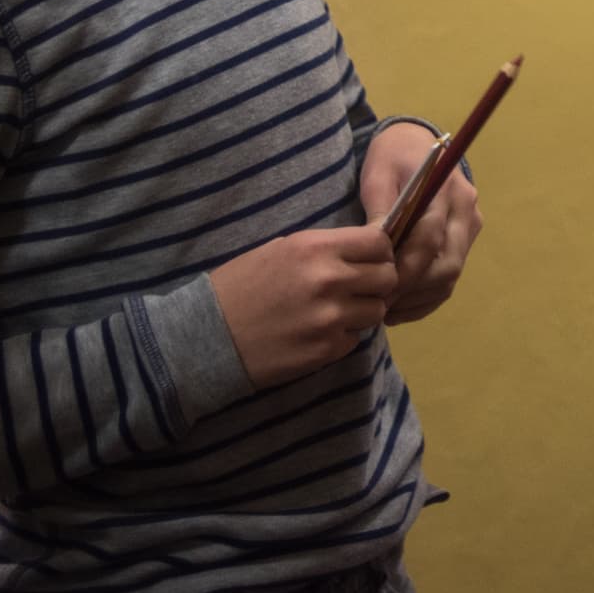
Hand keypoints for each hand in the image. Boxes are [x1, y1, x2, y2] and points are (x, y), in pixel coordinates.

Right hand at [208, 226, 398, 389]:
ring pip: (377, 310)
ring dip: (364, 311)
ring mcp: (330, 318)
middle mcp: (329, 280)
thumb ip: (325, 249)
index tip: (370, 259)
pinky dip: (344, 336)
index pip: (379, 242)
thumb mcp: (281, 249)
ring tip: (338, 311)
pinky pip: (355, 338)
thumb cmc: (239, 286)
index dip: (380, 250)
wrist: (206, 337)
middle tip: (360, 288)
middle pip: (388, 277)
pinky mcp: (326, 350)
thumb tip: (363, 250)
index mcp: (316, 247)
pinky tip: (319, 333)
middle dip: (378, 282)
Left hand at [360, 122, 480, 324]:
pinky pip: (451, 278)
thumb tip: (377, 253)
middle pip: (447, 265)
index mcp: (446, 191)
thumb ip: (380, 212)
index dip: (404, 270)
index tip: (376, 289)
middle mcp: (466, 210)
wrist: (415, 144)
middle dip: (412, 290)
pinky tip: (400, 306)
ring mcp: (470, 226)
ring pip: (451, 276)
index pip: (430, 241)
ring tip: (385, 308)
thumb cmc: (392, 158)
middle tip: (379, 304)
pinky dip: (427, 298)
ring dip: (419, 299)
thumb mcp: (378, 177)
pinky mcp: (466, 239)